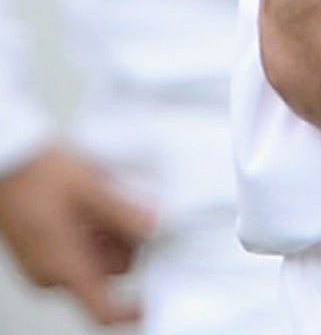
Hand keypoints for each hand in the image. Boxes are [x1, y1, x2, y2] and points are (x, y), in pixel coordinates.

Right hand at [0, 145, 153, 325]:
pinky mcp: (43, 251)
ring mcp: (46, 263)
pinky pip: (78, 250)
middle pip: (108, 273)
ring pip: (96, 259)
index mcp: (64, 267)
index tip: (155, 295)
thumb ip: (123, 212)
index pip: (103, 308)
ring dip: (110, 235)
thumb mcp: (89, 188)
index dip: (131, 309)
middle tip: (129, 208)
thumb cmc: (38, 175)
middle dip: (126, 244)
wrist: (7, 162)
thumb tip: (154, 228)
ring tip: (104, 200)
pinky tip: (91, 204)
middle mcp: (52, 274)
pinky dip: (93, 232)